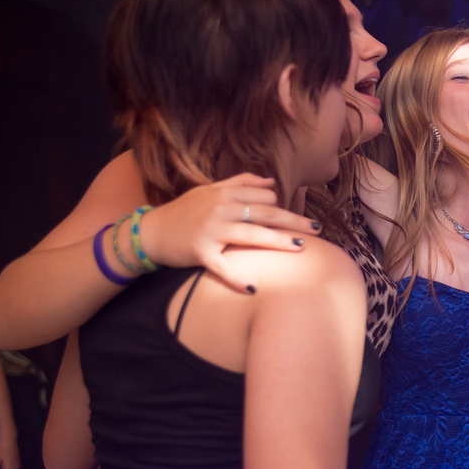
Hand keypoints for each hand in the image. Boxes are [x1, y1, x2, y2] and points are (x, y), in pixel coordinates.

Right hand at [138, 173, 322, 292]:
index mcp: (224, 193)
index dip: (282, 206)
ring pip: (252, 235)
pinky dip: (237, 278)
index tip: (297, 218)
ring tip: (300, 248)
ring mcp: (211, 230)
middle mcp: (220, 208)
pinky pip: (222, 267)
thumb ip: (240, 183)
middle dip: (294, 221)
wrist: (151, 232)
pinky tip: (253, 288)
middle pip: (266, 213)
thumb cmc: (184, 212)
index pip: (264, 196)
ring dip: (278, 242)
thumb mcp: (209, 191)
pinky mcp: (201, 252)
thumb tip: (270, 180)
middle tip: (317, 228)